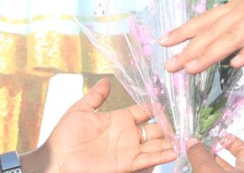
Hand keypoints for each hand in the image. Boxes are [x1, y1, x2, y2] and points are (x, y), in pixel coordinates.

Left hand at [25, 79, 176, 172]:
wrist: (58, 160)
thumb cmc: (65, 136)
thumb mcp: (80, 110)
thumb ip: (96, 97)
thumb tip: (105, 80)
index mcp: (118, 119)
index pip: (143, 111)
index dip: (155, 108)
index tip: (169, 102)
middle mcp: (127, 134)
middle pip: (154, 128)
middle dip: (167, 125)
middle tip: (182, 121)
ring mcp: (129, 149)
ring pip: (155, 144)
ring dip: (169, 141)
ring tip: (184, 136)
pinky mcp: (127, 163)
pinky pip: (149, 159)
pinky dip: (163, 156)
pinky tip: (175, 151)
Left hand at [160, 0, 243, 73]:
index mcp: (240, 7)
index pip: (208, 20)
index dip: (185, 31)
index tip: (163, 41)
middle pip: (214, 33)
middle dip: (190, 50)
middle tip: (168, 66)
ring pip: (232, 37)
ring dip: (210, 53)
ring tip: (191, 68)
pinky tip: (236, 63)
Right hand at [185, 135, 243, 170]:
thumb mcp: (209, 171)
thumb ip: (200, 155)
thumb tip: (193, 141)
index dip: (233, 141)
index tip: (219, 136)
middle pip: (233, 165)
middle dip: (216, 157)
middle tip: (201, 149)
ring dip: (210, 169)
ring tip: (195, 162)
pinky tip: (196, 172)